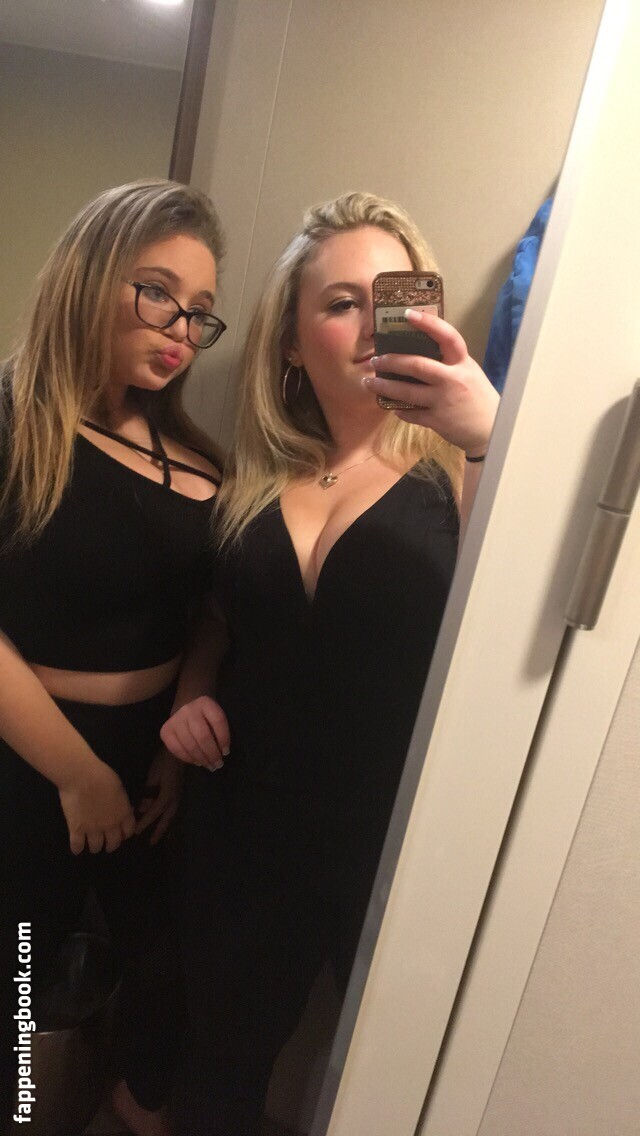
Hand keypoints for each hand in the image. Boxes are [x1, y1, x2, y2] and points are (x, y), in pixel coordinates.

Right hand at [58, 762, 135, 854]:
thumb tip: (123, 810)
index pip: (128, 832)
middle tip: (105, 842)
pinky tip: (77, 846)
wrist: (81, 775)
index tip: (120, 834)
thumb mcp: (119, 788)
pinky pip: (77, 847)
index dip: (124, 834)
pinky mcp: (76, 829)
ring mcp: (93, 828)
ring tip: (90, 842)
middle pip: (113, 844)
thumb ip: (121, 803)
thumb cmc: (101, 775)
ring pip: (96, 848)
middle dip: (110, 845)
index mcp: (123, 813)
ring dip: (94, 846)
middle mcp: (110, 825)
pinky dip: (77, 848)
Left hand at [135, 746, 183, 844]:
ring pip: (171, 816)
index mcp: (167, 796)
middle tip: (152, 843)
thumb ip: (148, 793)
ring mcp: (178, 796)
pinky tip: (165, 822)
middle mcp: (174, 799)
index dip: (144, 823)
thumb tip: (141, 808)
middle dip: (159, 832)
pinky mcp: (178, 793)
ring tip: (159, 837)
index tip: (135, 833)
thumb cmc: (164, 761)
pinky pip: (172, 810)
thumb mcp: (154, 776)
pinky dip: (168, 818)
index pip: (154, 813)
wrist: (179, 751)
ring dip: (165, 827)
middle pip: (166, 819)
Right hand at [160, 695, 230, 771]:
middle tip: (218, 764)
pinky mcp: (165, 731)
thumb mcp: (214, 715)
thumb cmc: (204, 715)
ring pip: (190, 744)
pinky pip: (176, 749)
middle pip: (202, 735)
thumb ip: (219, 729)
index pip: (218, 721)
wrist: (184, 705)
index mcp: (205, 703)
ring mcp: (175, 720)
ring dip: (201, 759)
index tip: (226, 752)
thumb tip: (221, 752)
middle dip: (212, 753)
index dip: (224, 738)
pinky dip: (188, 759)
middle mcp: (188, 710)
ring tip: (209, 766)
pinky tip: (197, 762)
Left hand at [366, 309, 498, 455]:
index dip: (428, 323)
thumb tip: (419, 349)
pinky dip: (399, 410)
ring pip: (406, 392)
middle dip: (392, 361)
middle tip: (376, 359)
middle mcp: (452, 380)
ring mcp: (443, 401)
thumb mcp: (469, 372)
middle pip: (417, 365)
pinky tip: (391, 406)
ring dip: (384, 386)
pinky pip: (411, 414)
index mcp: (463, 363)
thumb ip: (449, 362)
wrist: (490, 429)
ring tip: (369, 382)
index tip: (407, 314)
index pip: (447, 336)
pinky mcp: (437, 421)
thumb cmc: (478, 397)